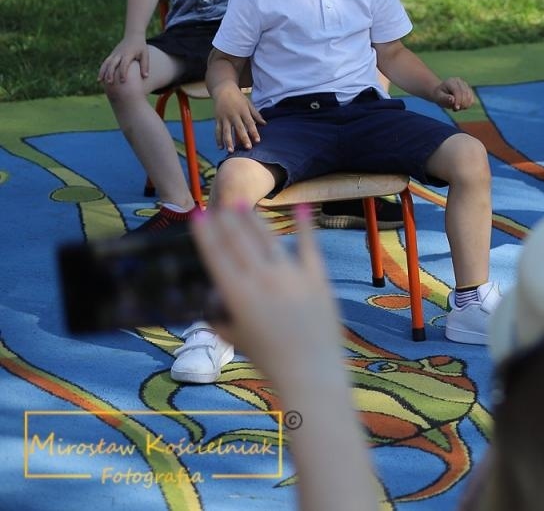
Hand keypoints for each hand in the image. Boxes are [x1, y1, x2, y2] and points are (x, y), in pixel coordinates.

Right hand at [98, 37, 149, 84]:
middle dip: (110, 73)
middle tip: (110, 82)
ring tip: (99, 81)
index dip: (123, 72)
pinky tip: (99, 79)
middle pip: (112, 63)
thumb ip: (145, 65)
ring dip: (102, 72)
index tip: (123, 81)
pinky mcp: (111, 55)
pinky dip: (101, 70)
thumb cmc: (141, 47)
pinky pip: (105, 63)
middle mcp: (119, 54)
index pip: (124, 64)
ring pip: (106, 63)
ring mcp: (114, 54)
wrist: (133, 36)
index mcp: (128, 54)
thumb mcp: (145, 54)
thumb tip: (145, 77)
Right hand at [190, 206, 344, 394]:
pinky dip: (305, 226)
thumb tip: (205, 306)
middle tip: (220, 203)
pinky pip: (310, 247)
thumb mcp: (235, 339)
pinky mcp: (317, 278)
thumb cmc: (269, 358)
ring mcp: (291, 276)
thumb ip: (218, 320)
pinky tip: (301, 207)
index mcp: (237, 295)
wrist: (309, 370)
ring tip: (244, 205)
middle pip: (240, 242)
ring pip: (269, 240)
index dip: (206, 234)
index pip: (217, 256)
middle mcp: (262, 280)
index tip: (199, 215)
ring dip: (255, 221)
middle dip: (228, 220)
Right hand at [213, 88, 266, 151]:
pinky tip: (220, 147)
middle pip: (239, 128)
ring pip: (226, 131)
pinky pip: (217, 131)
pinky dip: (218, 139)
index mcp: (243, 111)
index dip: (254, 132)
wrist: (223, 90)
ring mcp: (224, 118)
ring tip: (231, 151)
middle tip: (248, 148)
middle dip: (243, 138)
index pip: (250, 123)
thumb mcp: (249, 104)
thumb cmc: (238, 97)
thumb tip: (265, 124)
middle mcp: (234, 115)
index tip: (258, 140)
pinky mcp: (217, 119)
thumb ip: (256, 114)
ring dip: (228, 141)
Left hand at [434, 76, 475, 111]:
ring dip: (464, 105)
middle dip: (461, 104)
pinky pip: (472, 99)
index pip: (458, 91)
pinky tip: (460, 106)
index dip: (458, 100)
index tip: (456, 108)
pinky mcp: (469, 90)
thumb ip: (445, 98)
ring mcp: (466, 85)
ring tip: (456, 107)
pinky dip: (467, 105)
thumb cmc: (439, 96)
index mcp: (451, 82)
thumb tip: (453, 100)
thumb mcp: (438, 98)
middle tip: (454, 109)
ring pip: (470, 97)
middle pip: (465, 94)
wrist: (441, 93)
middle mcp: (460, 81)